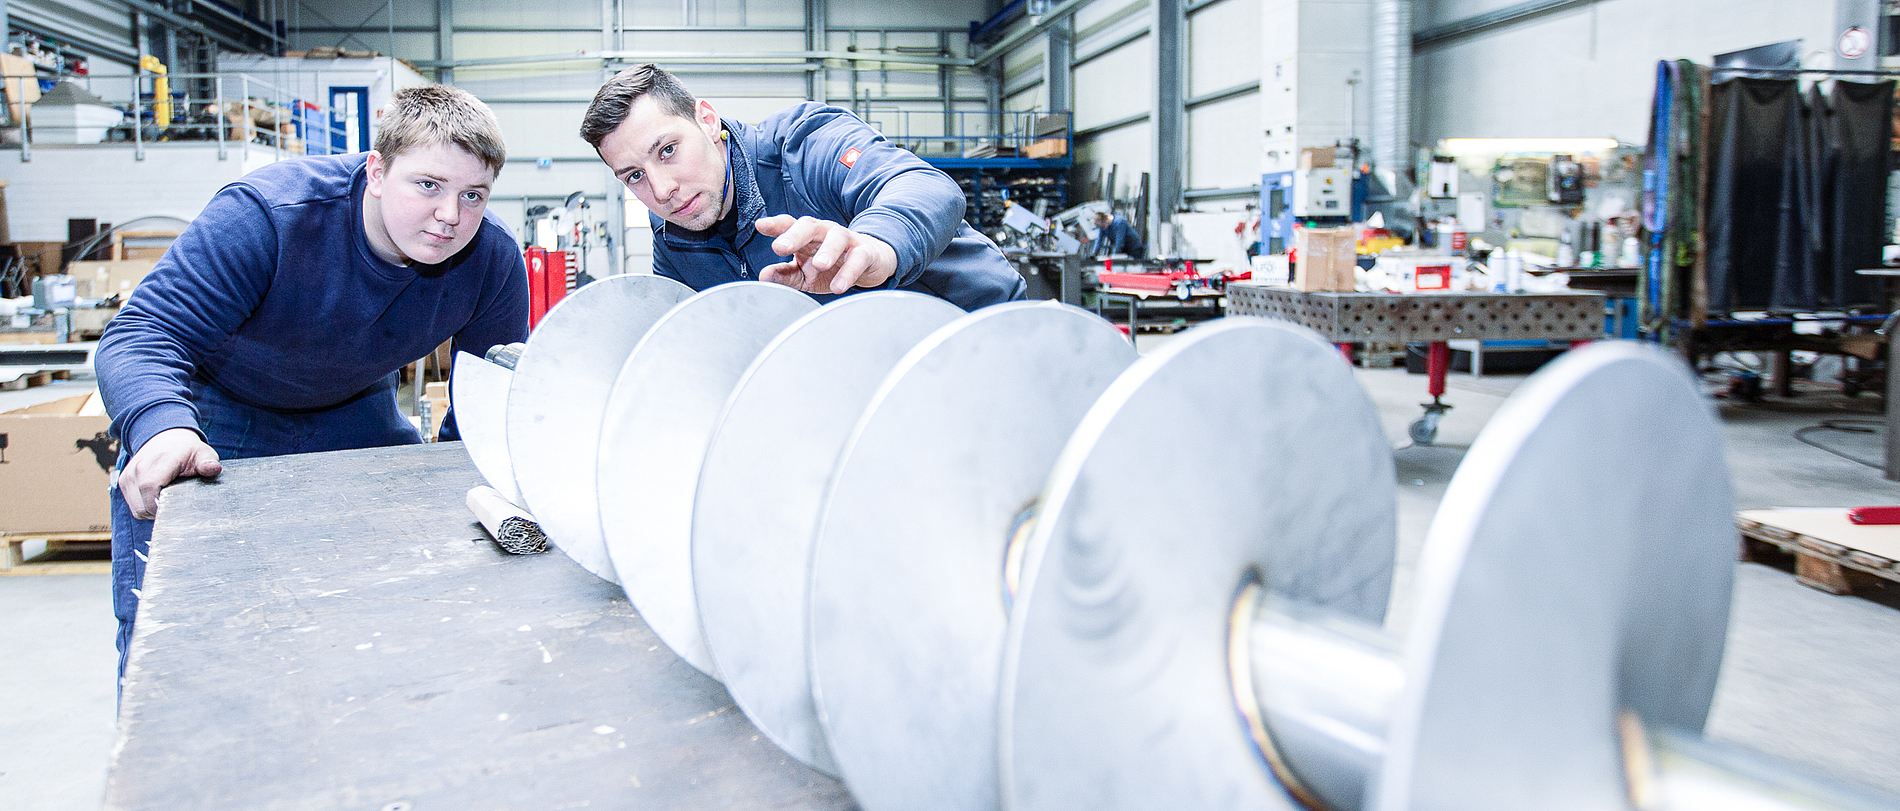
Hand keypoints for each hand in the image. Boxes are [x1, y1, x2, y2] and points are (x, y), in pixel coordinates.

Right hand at [117, 427, 221, 519]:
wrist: (165, 437)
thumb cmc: (186, 450)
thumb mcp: (203, 453)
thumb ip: (208, 462)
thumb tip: (214, 469)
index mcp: (158, 462)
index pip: (150, 488)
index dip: (161, 506)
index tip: (177, 508)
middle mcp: (138, 469)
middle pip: (143, 506)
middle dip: (160, 512)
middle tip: (177, 506)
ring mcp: (128, 476)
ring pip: (137, 509)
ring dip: (152, 511)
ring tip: (169, 501)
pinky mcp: (123, 482)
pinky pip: (133, 506)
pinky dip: (145, 507)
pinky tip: (159, 499)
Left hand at [753, 214, 897, 294]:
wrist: (872, 262)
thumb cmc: (833, 266)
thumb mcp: (805, 274)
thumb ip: (784, 274)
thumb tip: (763, 276)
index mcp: (807, 236)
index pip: (789, 225)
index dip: (775, 225)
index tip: (760, 226)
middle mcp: (825, 232)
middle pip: (809, 226)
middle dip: (794, 235)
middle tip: (780, 247)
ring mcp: (846, 240)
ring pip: (836, 238)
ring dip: (827, 251)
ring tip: (819, 265)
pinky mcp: (866, 252)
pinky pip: (858, 258)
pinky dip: (849, 272)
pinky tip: (838, 286)